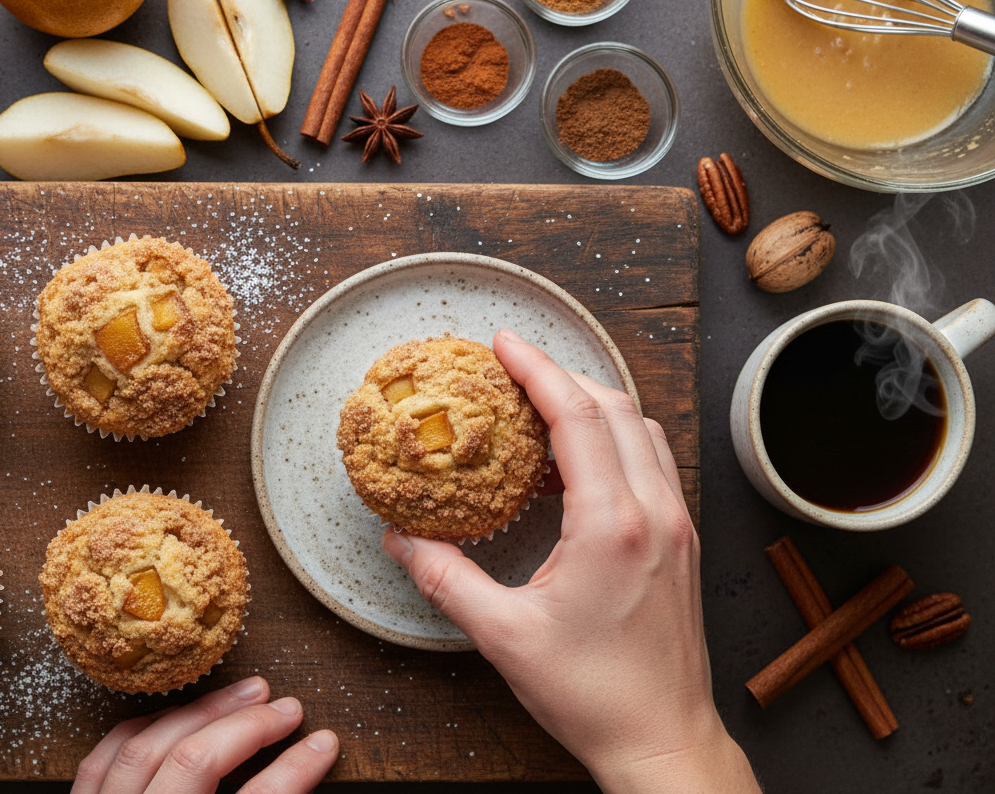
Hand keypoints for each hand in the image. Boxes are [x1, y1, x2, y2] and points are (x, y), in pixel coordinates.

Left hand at [73, 676, 337, 793]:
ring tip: (243, 696)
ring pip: (146, 750)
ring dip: (201, 715)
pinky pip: (101, 762)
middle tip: (288, 709)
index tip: (325, 742)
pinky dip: (141, 732)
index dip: (296, 771)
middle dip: (248, 727)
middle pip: (195, 765)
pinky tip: (173, 719)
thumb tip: (304, 768)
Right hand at [382, 329, 757, 793]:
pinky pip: (650, 464)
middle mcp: (655, 512)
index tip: (503, 343)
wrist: (663, 740)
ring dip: (592, 406)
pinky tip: (573, 469)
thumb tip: (401, 541)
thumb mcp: (503, 636)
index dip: (537, 369)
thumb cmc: (593, 695)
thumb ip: (446, 579)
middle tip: (512, 370)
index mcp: (613, 525)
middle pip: (615, 406)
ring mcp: (677, 525)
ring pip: (640, 430)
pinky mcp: (682, 542)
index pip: (577, 416)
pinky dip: (613, 443)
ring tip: (539, 412)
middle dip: (561, 376)